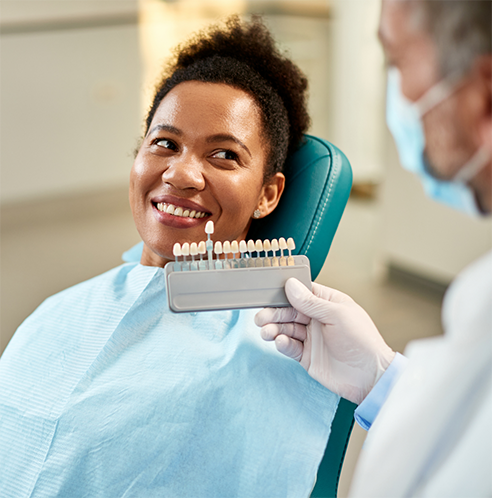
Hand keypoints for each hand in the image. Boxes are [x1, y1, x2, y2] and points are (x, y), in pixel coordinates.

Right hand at [255, 278, 394, 404]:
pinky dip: (282, 344)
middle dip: (274, 313)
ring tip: (267, 332)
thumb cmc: (362, 341)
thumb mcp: (337, 315)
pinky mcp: (307, 356)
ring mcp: (311, 338)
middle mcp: (317, 319)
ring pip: (286, 328)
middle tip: (261, 317)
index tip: (269, 293)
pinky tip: (280, 341)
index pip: (301, 293)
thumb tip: (290, 285)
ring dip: (274, 329)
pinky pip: (290, 346)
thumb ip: (311, 302)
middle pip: (289, 311)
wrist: (369, 377)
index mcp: (327, 303)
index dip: (285, 292)